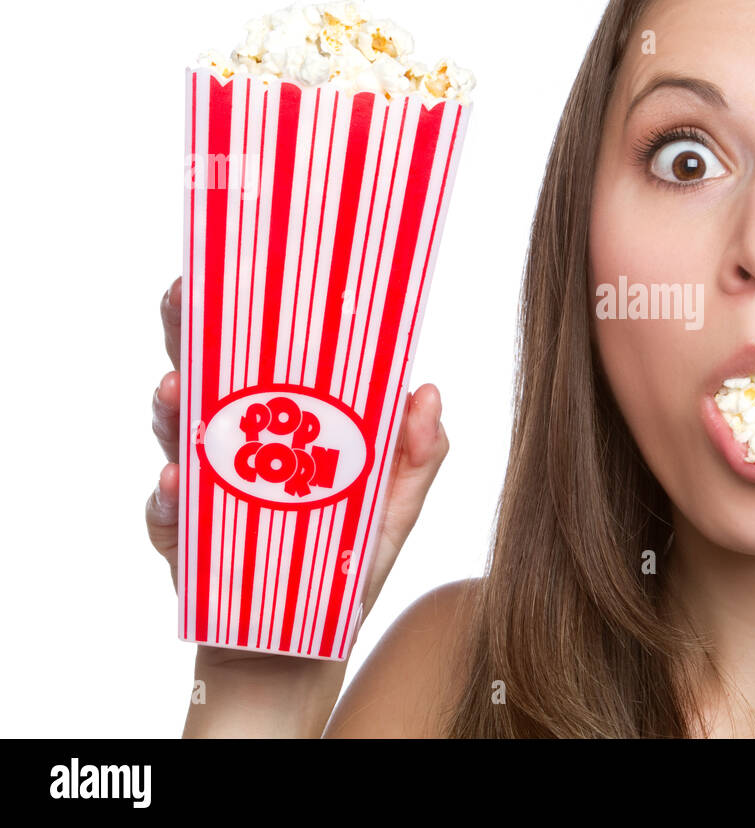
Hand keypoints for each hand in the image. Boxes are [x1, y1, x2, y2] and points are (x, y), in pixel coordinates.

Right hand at [145, 275, 448, 661]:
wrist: (300, 644)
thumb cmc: (345, 566)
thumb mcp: (394, 510)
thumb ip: (419, 456)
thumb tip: (430, 391)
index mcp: (287, 426)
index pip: (263, 357)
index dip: (249, 311)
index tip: (243, 268)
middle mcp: (237, 444)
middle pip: (204, 375)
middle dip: (189, 333)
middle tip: (185, 298)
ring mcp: (203, 485)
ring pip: (174, 431)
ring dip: (171, 406)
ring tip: (176, 392)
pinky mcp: (182, 535)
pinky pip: (167, 509)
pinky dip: (170, 495)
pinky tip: (180, 482)